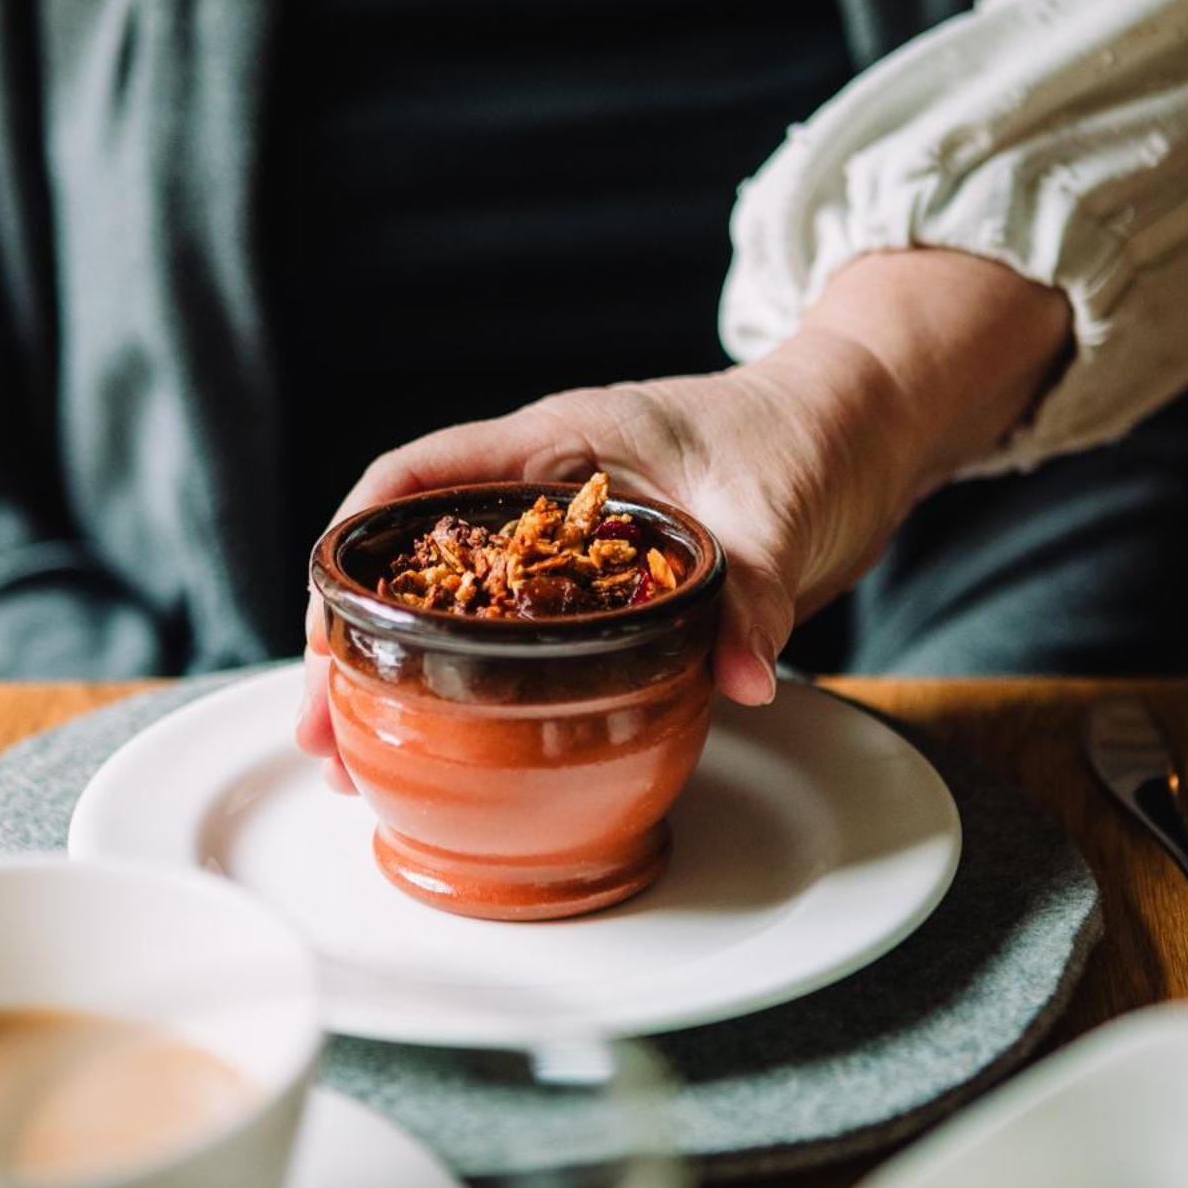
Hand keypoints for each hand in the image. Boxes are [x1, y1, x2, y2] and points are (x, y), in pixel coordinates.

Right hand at [296, 249, 1070, 791]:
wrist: (863, 431)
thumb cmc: (809, 435)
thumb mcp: (777, 511)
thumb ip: (749, 591)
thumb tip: (738, 678)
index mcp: (560, 438)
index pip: (420, 476)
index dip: (356, 544)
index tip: (325, 622)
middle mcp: (544, 487)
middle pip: (414, 556)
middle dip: (355, 638)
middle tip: (324, 730)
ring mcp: (567, 538)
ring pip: (454, 602)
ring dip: (402, 673)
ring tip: (361, 756)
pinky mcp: (601, 585)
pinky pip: (515, 633)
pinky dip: (473, 683)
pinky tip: (454, 739)